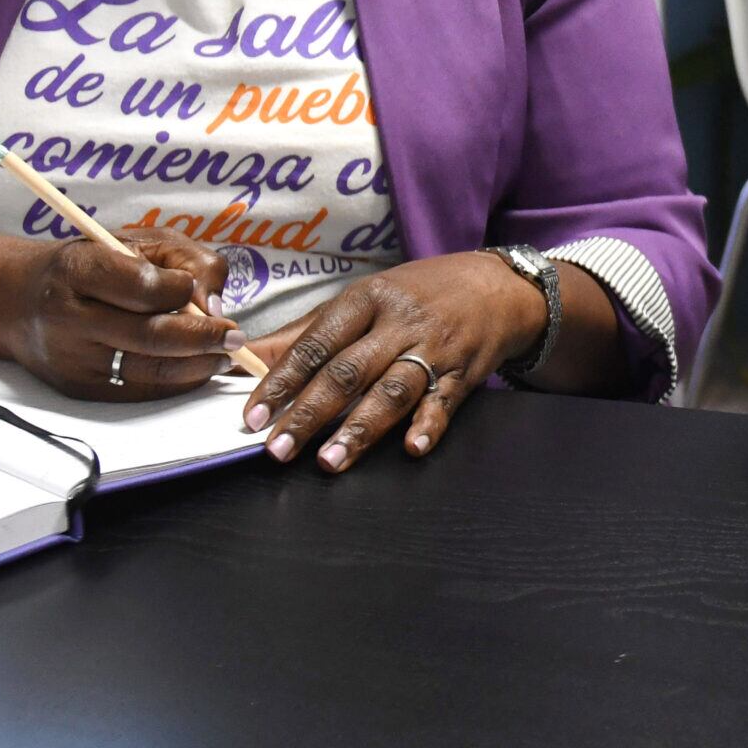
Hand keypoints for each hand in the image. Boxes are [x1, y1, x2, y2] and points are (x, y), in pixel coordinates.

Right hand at [5, 229, 240, 400]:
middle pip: (149, 336)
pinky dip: (176, 382)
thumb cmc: (91, 264)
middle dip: (203, 337)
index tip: (202, 294)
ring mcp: (71, 358)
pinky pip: (138, 390)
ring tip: (224, 354)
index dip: (182, 291)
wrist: (20, 299)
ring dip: (198, 365)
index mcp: (79, 269)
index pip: (143, 286)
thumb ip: (187, 259)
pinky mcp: (78, 387)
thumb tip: (215, 304)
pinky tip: (196, 368)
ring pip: (148, 369)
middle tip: (235, 336)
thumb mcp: (138, 241)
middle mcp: (68, 317)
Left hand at [244, 252, 544, 471]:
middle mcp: (399, 323)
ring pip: (392, 390)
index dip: (282, 380)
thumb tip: (250, 357)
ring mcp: (434, 349)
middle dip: (310, 413)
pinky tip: (412, 448)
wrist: (498, 287)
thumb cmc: (419, 294)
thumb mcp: (364, 298)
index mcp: (367, 299)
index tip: (254, 415)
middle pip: (349, 371)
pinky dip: (428, 425)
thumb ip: (308, 331)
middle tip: (278, 448)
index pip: (316, 343)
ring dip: (360, 428)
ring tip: (329, 461)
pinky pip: (443, 402)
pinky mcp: (463, 373)